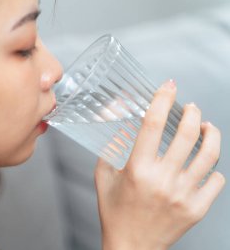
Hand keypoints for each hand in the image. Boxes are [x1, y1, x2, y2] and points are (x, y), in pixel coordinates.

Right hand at [95, 80, 224, 249]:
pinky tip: (205, 164)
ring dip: (211, 134)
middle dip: (192, 113)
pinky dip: (213, 168)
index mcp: (137, 170)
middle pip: (187, 135)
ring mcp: (183, 195)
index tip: (168, 87)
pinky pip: (216, 181)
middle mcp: (162, 180)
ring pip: (209, 155)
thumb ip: (110, 149)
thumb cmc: (115, 212)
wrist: (130, 247)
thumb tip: (122, 124)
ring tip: (207, 127)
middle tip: (190, 108)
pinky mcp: (196, 209)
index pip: (153, 125)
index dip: (162, 100)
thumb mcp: (104, 177)